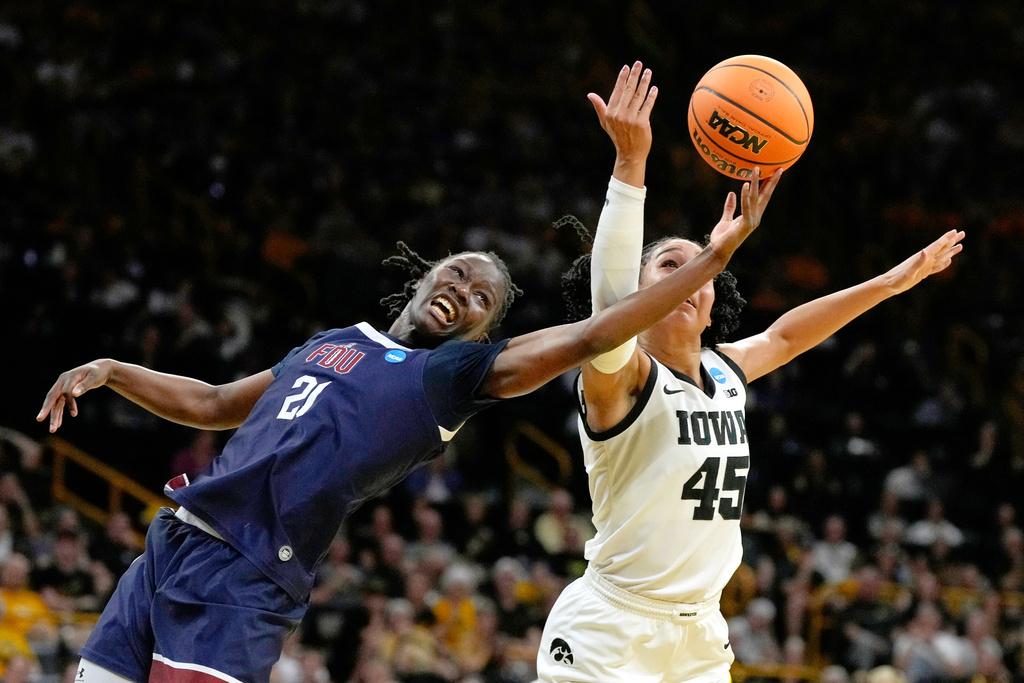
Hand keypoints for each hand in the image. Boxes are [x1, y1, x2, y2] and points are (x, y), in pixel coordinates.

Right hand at [36, 360, 112, 432]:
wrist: (100, 369)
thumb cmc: (97, 373)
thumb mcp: (93, 378)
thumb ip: (84, 386)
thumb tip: (75, 394)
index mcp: (69, 377)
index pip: (65, 391)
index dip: (69, 403)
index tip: (74, 414)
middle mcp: (62, 382)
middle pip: (52, 397)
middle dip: (46, 409)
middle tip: (39, 419)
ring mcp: (62, 387)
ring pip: (55, 403)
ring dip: (53, 416)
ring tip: (53, 429)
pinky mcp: (65, 392)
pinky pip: (59, 404)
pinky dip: (58, 413)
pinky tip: (58, 424)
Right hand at [588, 61, 657, 183]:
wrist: (629, 154)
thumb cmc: (618, 136)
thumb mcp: (605, 122)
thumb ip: (599, 107)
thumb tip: (590, 95)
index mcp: (610, 112)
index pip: (617, 91)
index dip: (622, 78)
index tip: (626, 67)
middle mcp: (619, 114)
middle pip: (628, 90)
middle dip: (634, 75)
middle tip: (638, 63)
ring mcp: (631, 119)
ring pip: (638, 96)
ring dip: (644, 82)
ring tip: (648, 72)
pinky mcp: (642, 123)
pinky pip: (647, 106)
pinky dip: (651, 96)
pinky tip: (654, 88)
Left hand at [708, 167, 782, 259]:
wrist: (717, 251)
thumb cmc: (722, 237)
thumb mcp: (726, 219)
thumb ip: (730, 207)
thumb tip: (731, 194)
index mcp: (752, 215)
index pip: (763, 197)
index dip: (768, 184)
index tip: (774, 172)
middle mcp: (755, 217)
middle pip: (765, 196)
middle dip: (772, 181)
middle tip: (779, 167)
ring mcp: (752, 221)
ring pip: (756, 198)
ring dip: (756, 183)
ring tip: (756, 169)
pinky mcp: (745, 225)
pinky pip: (746, 207)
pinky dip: (746, 196)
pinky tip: (746, 185)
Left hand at [885, 229, 964, 293]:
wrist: (889, 285)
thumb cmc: (898, 278)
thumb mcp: (909, 272)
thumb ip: (918, 261)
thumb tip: (926, 250)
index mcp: (922, 257)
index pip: (937, 245)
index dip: (947, 238)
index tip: (956, 231)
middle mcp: (925, 259)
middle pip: (942, 248)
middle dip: (952, 241)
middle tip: (963, 233)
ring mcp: (924, 266)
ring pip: (941, 257)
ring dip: (951, 251)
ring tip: (961, 246)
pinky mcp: (923, 273)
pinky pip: (936, 267)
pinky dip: (943, 264)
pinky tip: (949, 261)